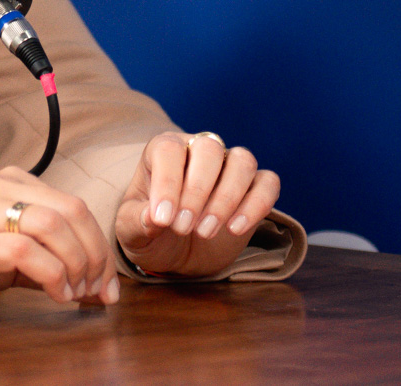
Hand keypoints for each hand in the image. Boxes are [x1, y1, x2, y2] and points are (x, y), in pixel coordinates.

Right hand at [0, 167, 121, 306]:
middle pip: (71, 211)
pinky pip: (25, 252)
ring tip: (75, 292)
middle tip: (97, 290)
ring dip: (77, 265)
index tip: (105, 282)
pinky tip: (55, 294)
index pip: (73, 206)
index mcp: (10, 184)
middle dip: (95, 256)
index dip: (99, 246)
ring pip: (53, 225)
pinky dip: (52, 275)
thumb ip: (41, 257)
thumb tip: (87, 282)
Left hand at [115, 131, 279, 277]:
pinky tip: (235, 228)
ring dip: (227, 198)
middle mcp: (198, 150)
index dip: (167, 182)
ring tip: (205, 231)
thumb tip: (154, 217)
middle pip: (209, 149)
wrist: (175, 250)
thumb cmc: (151, 231)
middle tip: (183, 228)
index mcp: (163, 150)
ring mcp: (229, 166)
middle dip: (197, 191)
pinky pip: (268, 183)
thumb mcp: (131, 230)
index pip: (169, 150)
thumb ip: (137, 221)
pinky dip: (257, 204)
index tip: (163, 219)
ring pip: (243, 161)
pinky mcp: (254, 188)